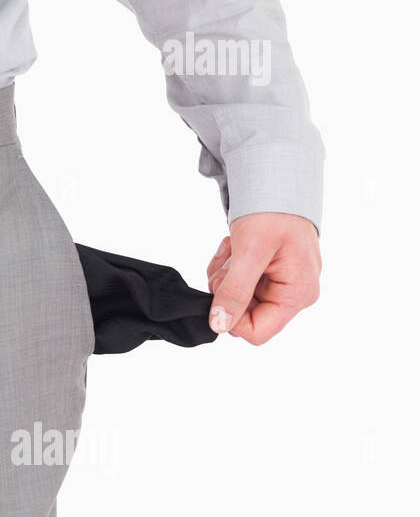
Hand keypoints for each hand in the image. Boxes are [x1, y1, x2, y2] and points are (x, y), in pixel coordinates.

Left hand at [206, 212, 320, 344]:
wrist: (277, 184)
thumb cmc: (273, 213)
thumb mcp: (250, 252)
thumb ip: (236, 291)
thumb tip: (220, 325)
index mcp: (297, 294)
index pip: (257, 332)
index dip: (231, 317)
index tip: (224, 287)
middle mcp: (292, 294)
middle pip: (242, 314)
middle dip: (227, 289)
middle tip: (230, 260)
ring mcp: (279, 285)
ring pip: (234, 299)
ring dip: (224, 274)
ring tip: (233, 249)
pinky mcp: (266, 275)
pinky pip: (235, 283)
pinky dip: (227, 266)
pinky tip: (233, 247)